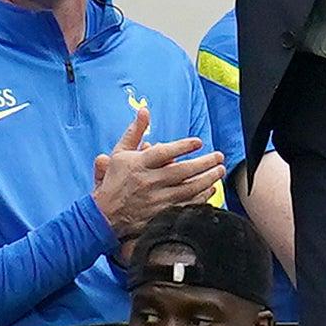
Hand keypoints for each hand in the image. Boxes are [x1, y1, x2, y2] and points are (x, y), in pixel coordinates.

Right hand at [91, 108, 223, 240]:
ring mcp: (156, 200)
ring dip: (207, 179)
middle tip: (219, 156)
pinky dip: (201, 197)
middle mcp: (149, 181)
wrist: (105, 215)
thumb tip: (144, 111)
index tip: (199, 142)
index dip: (183, 146)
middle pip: (182, 171)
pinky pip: (186, 205)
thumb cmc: (115, 180)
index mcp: (139, 164)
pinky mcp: (162, 214)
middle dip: (205, 163)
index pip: (164, 153)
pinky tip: (210, 189)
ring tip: (219, 170)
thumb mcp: (120, 153)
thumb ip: (135, 132)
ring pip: (188, 188)